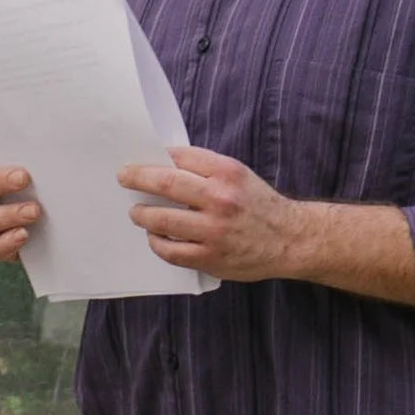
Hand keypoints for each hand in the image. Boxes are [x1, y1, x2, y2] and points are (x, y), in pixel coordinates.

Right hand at [0, 158, 43, 264]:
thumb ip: (35, 157)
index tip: (23, 173)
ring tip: (33, 212)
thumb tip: (54, 134)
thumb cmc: (41, 185)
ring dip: (7, 215)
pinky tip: (24, 235)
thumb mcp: (39, 169)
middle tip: (25, 181)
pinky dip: (6, 243)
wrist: (51, 221)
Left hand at [119, 147, 298, 281]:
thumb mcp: (239, 175)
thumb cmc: (260, 205)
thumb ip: (207, 169)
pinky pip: (171, 250)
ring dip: (142, 214)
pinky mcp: (211, 257)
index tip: (140, 161)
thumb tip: (166, 163)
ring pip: (163, 219)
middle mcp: (220, 199)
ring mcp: (214, 230)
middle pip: (167, 184)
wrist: (291, 239)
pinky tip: (155, 237)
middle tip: (124, 178)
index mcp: (227, 173)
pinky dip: (157, 242)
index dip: (157, 157)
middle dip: (138, 178)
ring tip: (136, 212)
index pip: (181, 157)